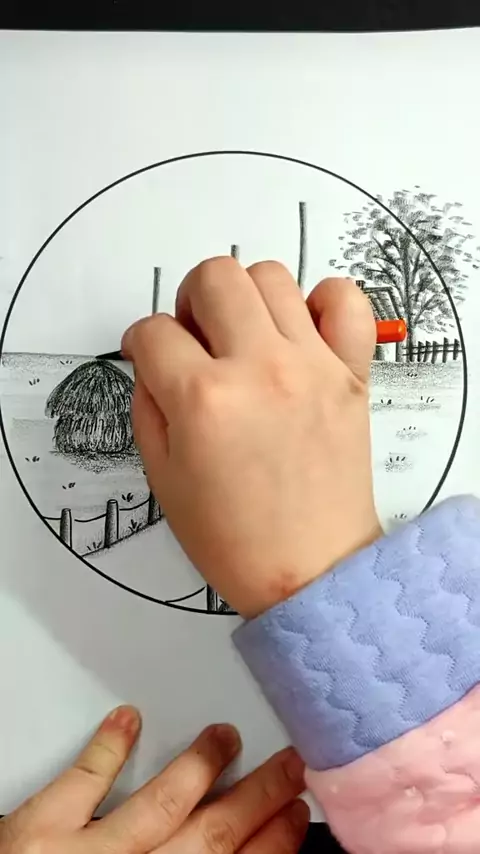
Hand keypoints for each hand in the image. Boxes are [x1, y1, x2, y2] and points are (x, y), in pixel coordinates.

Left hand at [0, 706, 307, 853]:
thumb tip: (224, 852)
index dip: (271, 844)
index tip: (295, 816)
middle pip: (209, 838)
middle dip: (257, 800)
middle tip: (288, 767)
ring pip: (159, 806)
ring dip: (199, 767)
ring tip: (224, 737)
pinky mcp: (38, 831)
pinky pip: (81, 781)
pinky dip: (108, 749)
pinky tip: (128, 720)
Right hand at [124, 259, 380, 617]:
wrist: (310, 569)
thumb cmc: (234, 537)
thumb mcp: (163, 476)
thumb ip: (148, 404)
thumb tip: (154, 358)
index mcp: (203, 400)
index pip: (153, 330)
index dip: (141, 343)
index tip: (150, 358)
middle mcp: (259, 368)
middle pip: (214, 277)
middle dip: (190, 302)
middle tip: (197, 339)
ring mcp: (311, 365)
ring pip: (271, 275)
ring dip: (246, 298)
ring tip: (247, 337)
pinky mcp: (351, 373)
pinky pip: (346, 300)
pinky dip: (322, 301)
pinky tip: (302, 332)